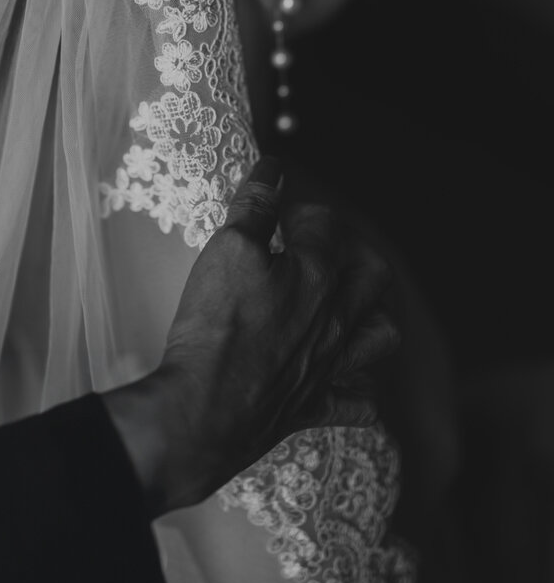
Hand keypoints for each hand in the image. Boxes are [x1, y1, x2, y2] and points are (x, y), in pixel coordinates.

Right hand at [103, 156, 398, 516]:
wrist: (202, 411)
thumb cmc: (215, 328)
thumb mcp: (226, 248)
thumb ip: (255, 206)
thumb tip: (273, 170)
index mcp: (316, 275)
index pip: (327, 223)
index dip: (302, 209)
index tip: (280, 211)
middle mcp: (334, 319)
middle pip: (373, 274)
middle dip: (354, 250)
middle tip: (322, 246)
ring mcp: (329, 364)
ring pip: (380, 336)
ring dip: (373, 313)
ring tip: (349, 302)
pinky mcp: (313, 405)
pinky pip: (358, 400)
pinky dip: (359, 385)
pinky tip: (344, 373)